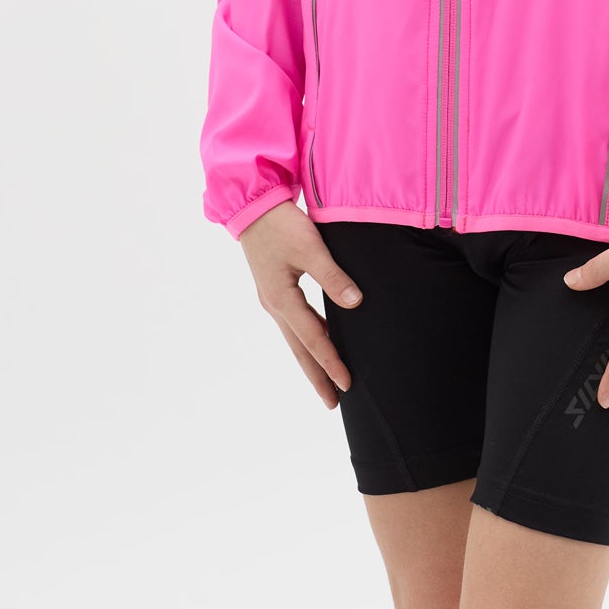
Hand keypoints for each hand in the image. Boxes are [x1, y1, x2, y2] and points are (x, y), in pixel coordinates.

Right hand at [238, 200, 364, 409]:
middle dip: (317, 376)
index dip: (331, 362)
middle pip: (299, 348)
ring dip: (311, 359)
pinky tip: (319, 339)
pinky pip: (294, 322)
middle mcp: (274, 305)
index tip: (347, 384)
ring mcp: (272, 298)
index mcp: (282, 299)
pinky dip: (307, 337)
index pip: (313, 339)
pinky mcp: (274, 289)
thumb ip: (332, 276)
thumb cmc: (281, 225)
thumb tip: (355, 303)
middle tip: (333, 403)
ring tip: (327, 380)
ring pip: (295, 337)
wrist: (252, 206)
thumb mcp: (310, 247)